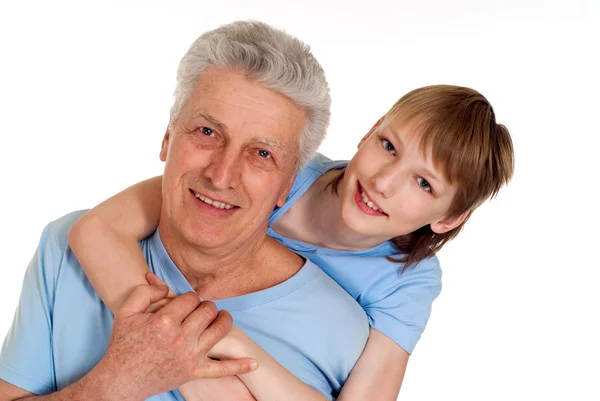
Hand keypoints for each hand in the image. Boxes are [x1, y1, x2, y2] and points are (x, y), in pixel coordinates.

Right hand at [91, 282, 256, 400]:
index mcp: (164, 321)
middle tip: (199, 309)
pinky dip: (239, 366)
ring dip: (223, 320)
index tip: (183, 303)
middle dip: (205, 306)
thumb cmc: (123, 344)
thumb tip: (167, 286)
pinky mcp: (194, 372)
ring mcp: (189, 356)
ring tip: (220, 317)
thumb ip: (145, 292)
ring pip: (219, 331)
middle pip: (207, 311)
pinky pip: (221, 369)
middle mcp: (180, 338)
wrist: (120, 380)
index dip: (188, 297)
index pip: (190, 298)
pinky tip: (253, 364)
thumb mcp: (126, 312)